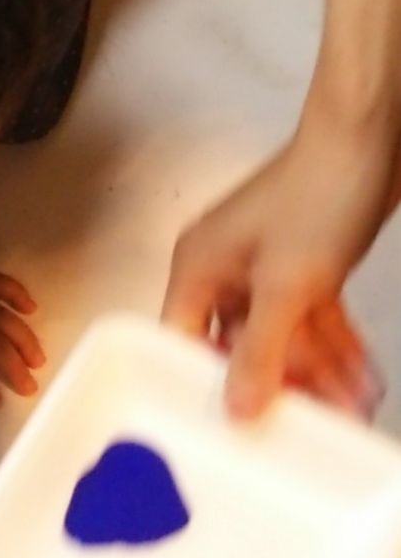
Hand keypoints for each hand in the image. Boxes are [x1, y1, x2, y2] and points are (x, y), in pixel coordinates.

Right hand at [164, 121, 397, 417]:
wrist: (373, 133)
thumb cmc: (318, 189)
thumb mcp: (286, 286)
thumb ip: (259, 351)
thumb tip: (236, 407)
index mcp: (196, 270)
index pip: (183, 343)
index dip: (203, 383)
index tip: (229, 421)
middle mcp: (223, 270)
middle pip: (238, 346)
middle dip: (278, 385)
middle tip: (303, 424)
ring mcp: (265, 267)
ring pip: (283, 335)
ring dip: (317, 371)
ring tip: (347, 408)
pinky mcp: (305, 263)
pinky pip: (312, 318)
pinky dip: (334, 345)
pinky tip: (357, 376)